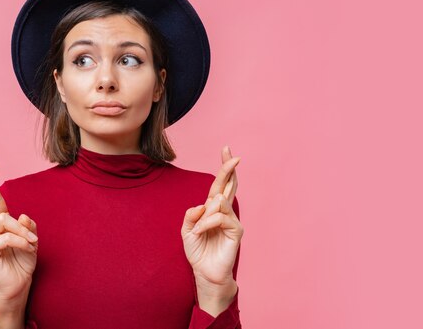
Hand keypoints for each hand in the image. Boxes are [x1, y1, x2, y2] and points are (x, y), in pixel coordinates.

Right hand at [0, 163, 38, 302]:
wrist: (18, 287)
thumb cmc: (23, 264)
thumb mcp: (32, 242)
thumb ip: (28, 227)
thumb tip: (22, 215)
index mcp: (1, 225)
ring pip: (4, 221)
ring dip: (21, 229)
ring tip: (32, 241)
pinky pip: (6, 237)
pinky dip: (20, 240)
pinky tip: (28, 247)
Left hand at [181, 146, 243, 286]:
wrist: (204, 273)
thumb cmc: (197, 252)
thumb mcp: (186, 231)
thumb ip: (191, 215)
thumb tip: (204, 204)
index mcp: (212, 209)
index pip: (219, 184)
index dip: (224, 168)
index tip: (226, 150)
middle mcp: (224, 212)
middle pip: (229, 185)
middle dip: (230, 169)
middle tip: (234, 156)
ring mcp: (231, 220)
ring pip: (220, 203)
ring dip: (204, 215)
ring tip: (197, 230)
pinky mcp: (236, 231)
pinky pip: (220, 218)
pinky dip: (207, 223)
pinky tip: (200, 232)